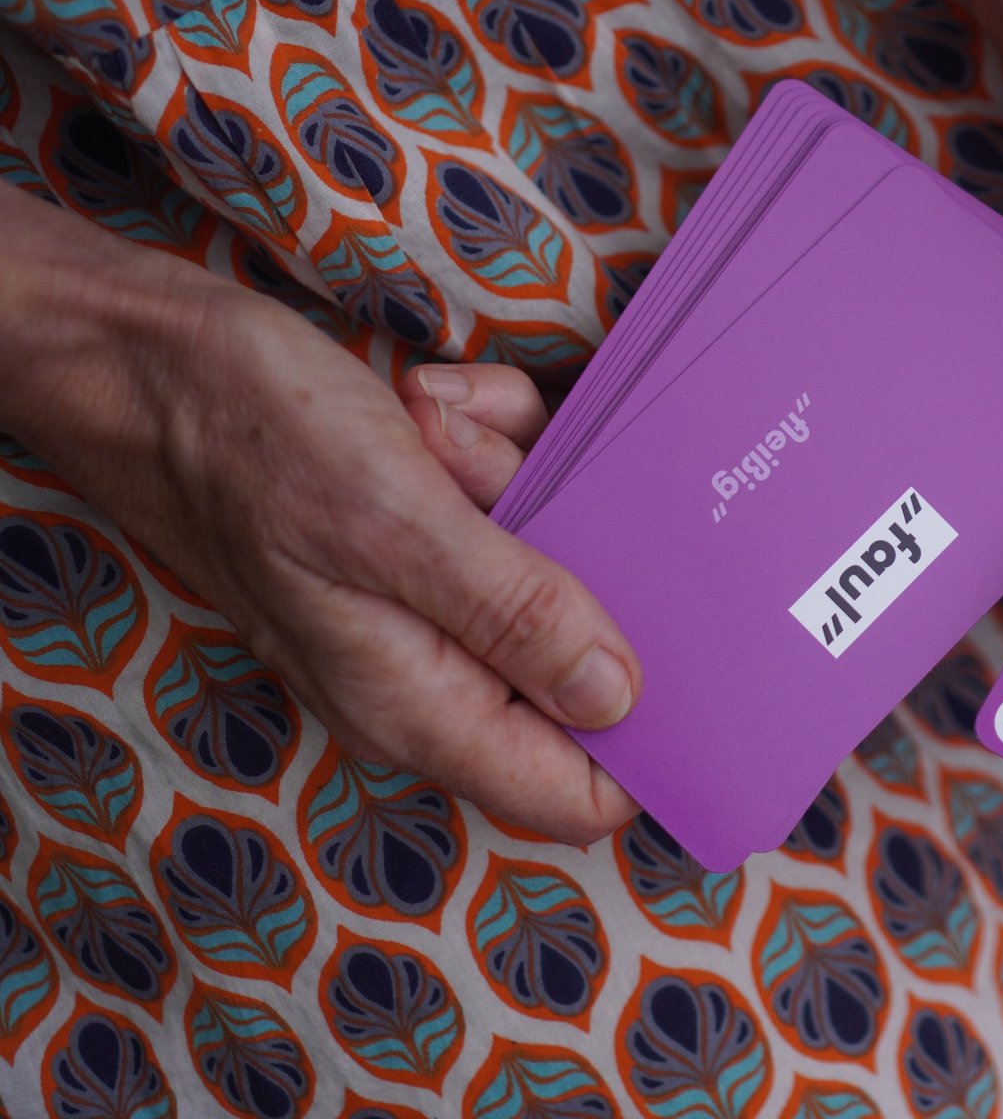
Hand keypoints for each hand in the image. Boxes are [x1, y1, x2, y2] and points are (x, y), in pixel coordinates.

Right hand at [0, 186, 640, 843]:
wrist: (148, 357)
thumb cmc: (247, 439)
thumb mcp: (394, 524)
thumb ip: (515, 617)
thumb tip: (622, 700)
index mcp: (425, 704)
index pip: (574, 793)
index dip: (649, 743)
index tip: (706, 646)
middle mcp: (436, 670)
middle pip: (584, 651)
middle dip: (578, 553)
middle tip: (504, 474)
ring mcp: (433, 602)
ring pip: (555, 556)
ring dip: (519, 473)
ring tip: (437, 425)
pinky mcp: (432, 537)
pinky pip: (515, 499)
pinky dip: (492, 440)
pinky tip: (431, 403)